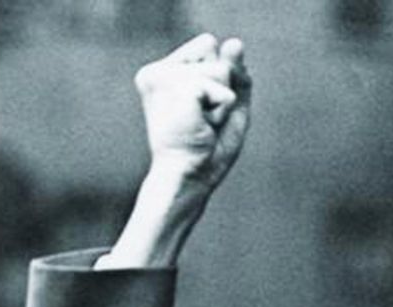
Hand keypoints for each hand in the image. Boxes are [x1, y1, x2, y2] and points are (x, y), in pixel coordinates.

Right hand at [97, 34, 251, 268]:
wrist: (189, 178)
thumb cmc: (207, 152)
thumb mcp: (230, 107)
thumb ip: (236, 73)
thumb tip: (234, 42)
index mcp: (162, 72)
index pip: (207, 44)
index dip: (220, 79)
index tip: (201, 110)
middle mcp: (156, 71)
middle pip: (214, 50)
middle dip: (223, 89)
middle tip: (202, 120)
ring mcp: (162, 77)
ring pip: (221, 69)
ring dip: (222, 104)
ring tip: (201, 125)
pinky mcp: (175, 88)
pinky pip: (224, 89)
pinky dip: (223, 111)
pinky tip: (202, 126)